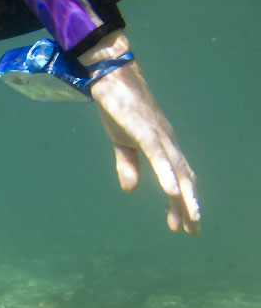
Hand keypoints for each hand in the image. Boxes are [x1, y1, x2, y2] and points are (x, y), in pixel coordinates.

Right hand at [81, 33, 199, 234]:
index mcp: (162, 144)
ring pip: (176, 170)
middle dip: (189, 206)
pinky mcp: (144, 129)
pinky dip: (166, 174)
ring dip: (185, 196)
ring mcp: (158, 134)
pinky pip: (158, 156)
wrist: (111, 76)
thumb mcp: (121, 142)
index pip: (177, 177)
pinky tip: (172, 192)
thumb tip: (132, 191)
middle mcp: (167, 141)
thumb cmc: (118, 107)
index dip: (181, 202)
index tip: (183, 226)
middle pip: (183, 177)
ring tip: (191, 218)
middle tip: (195, 231)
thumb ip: (128, 166)